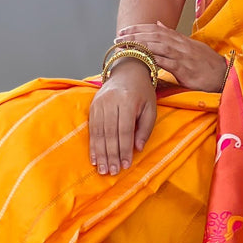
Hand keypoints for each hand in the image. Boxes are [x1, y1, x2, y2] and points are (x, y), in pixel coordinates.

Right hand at [89, 59, 155, 175]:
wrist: (128, 70)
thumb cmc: (142, 91)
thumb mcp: (150, 107)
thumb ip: (145, 128)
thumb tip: (138, 149)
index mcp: (127, 101)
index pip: (124, 130)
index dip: (124, 149)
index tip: (125, 165)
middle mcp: (110, 102)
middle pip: (109, 133)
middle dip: (111, 154)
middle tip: (112, 172)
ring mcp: (99, 103)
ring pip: (98, 132)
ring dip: (100, 153)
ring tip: (103, 169)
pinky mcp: (92, 106)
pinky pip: (92, 128)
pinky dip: (93, 145)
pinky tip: (95, 158)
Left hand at [116, 23, 229, 92]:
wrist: (224, 74)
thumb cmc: (206, 62)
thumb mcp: (189, 46)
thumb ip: (173, 35)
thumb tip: (158, 24)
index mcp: (180, 39)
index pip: (156, 30)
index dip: (139, 29)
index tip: (124, 30)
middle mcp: (180, 44)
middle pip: (154, 35)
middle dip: (135, 34)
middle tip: (118, 36)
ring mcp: (183, 55)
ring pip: (158, 46)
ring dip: (140, 44)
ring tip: (125, 45)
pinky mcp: (185, 68)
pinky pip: (167, 62)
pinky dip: (154, 59)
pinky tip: (143, 59)